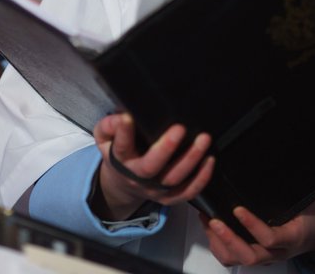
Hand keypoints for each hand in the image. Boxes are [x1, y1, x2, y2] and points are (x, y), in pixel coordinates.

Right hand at [91, 112, 213, 220]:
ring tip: (203, 139)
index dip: (123, 132)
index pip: (121, 146)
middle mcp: (137, 177)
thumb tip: (122, 116)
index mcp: (120, 159)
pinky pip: (187, 193)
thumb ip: (109, 126)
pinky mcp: (169, 197)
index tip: (128, 117)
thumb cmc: (118, 153)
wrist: (122, 183)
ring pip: (174, 179)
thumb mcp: (105, 138)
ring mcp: (154, 189)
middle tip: (179, 128)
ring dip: (191, 159)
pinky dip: (201, 179)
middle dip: (166, 148)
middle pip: (151, 167)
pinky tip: (210, 161)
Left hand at [203, 200, 314, 266]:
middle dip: (227, 239)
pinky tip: (211, 228)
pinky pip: (233, 258)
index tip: (238, 209)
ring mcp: (266, 257)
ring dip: (219, 243)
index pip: (270, 238)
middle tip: (214, 220)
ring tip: (208, 222)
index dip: (252, 225)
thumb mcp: (303, 201)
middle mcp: (277, 252)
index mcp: (291, 237)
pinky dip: (218, 245)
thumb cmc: (310, 215)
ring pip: (237, 260)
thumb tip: (271, 166)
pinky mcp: (256, 255)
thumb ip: (287, 192)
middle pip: (249, 256)